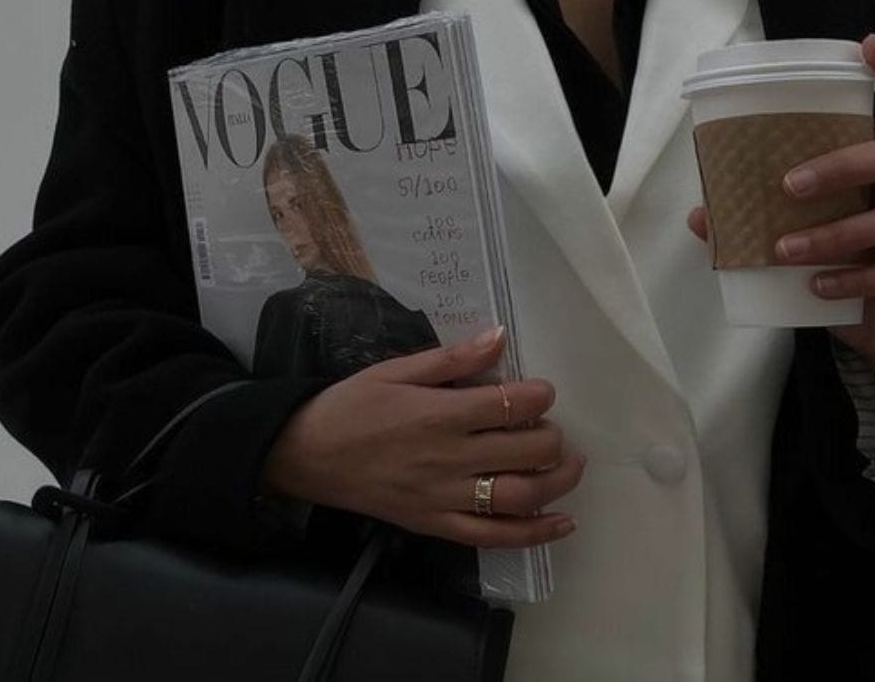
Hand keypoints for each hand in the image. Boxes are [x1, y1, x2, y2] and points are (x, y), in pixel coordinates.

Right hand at [261, 328, 583, 547]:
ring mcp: (445, 498)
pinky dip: (534, 533)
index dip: (539, 396)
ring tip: (569, 466)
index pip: (511, 404)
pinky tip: (561, 521)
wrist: (305, 455)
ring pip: (519, 497)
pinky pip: (494, 537)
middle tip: (554, 430)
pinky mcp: (437, 526)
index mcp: (439, 413)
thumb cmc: (351, 406)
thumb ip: (453, 358)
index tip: (541, 392)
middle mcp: (449, 458)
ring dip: (557, 483)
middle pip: (526, 452)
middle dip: (554, 438)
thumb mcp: (396, 370)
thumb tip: (500, 336)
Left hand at [688, 34, 874, 432]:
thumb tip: (702, 216)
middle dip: (840, 165)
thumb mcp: (812, 256)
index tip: (868, 45)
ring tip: (787, 251)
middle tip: (788, 185)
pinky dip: (859, 280)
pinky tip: (821, 288)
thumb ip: (766, 231)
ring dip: (838, 234)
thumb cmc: (862, 287)